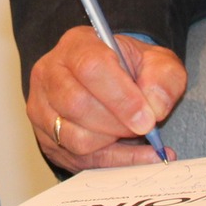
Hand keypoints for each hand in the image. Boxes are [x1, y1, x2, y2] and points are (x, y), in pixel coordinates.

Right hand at [27, 25, 185, 170]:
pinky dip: (112, 161)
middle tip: (144, 128)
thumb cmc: (131, 70)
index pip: (90, 67)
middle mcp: (50, 72)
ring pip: (74, 136)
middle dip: (118, 124)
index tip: (148, 118)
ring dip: (112, 143)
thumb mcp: (157, 63)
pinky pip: (78, 158)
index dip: (121, 97)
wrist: (112, 83)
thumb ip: (164, 78)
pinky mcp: (45, 136)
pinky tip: (136, 155)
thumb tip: (154, 107)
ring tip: (133, 135)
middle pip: (77, 104)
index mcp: (77, 45)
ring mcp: (42, 106)